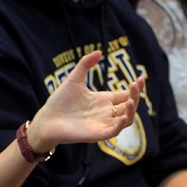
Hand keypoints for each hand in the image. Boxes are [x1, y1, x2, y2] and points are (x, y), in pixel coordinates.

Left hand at [26, 51, 142, 152]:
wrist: (46, 119)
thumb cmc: (59, 101)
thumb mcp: (74, 79)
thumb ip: (85, 65)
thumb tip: (99, 51)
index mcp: (104, 100)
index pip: (126, 95)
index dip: (135, 88)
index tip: (140, 78)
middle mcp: (106, 113)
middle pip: (129, 106)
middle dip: (135, 96)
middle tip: (136, 85)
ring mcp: (102, 124)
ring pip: (126, 120)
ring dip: (132, 111)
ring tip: (132, 100)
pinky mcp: (96, 134)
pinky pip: (113, 132)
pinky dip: (120, 126)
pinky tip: (123, 117)